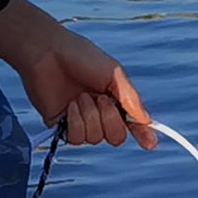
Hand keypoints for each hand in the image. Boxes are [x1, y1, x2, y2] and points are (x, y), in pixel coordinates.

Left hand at [23, 21, 155, 148]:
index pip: (132, 124)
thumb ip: (131, 100)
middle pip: (116, 137)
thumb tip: (146, 122)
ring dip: (89, 116)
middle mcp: (99, 114)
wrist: (48, 53)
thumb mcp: (114, 75)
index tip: (149, 144)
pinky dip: (75, 121)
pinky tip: (69, 105)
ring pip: (95, 138)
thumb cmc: (82, 57)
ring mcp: (80, 121)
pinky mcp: (60, 126)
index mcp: (115, 100)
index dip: (142, 134)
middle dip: (110, 119)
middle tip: (100, 98)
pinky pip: (76, 139)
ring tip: (79, 96)